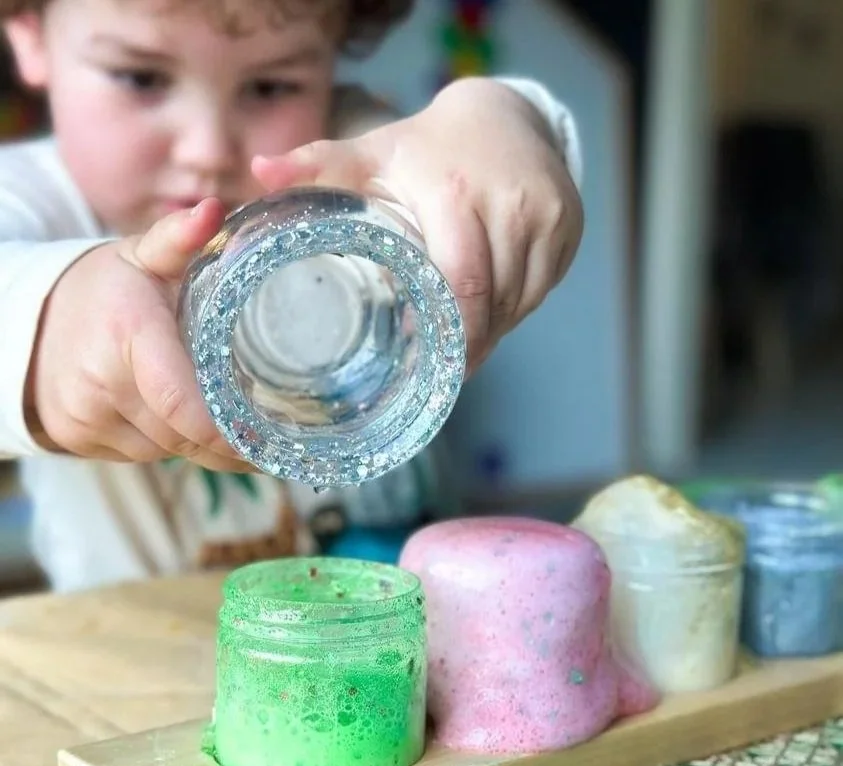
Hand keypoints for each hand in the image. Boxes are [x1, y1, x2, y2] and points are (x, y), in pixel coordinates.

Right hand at [25, 198, 251, 471]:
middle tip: (268, 436)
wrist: (28, 320)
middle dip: (227, 443)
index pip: (182, 401)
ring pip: (166, 451)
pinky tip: (184, 426)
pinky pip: (141, 456)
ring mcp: (85, 417)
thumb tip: (214, 211)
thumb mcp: (139, 257)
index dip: (226, 431)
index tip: (265, 435)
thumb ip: (177, 240)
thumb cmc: (102, 289)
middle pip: (183, 434)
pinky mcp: (77, 440)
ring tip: (232, 430)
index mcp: (128, 334)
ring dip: (200, 445)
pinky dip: (169, 446)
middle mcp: (102, 382)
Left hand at [253, 77, 583, 372]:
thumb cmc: (427, 146)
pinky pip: (544, 289)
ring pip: (521, 302)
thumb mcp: (373, 152)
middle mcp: (510, 205)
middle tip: (445, 373)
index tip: (429, 365)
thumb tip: (260, 174)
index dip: (448, 335)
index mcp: (455, 193)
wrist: (503, 115)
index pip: (460, 283)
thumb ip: (319, 165)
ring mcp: (548, 218)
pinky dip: (516, 311)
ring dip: (494, 332)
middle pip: (494, 302)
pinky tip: (493, 318)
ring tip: (465, 349)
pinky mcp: (569, 228)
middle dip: (470, 346)